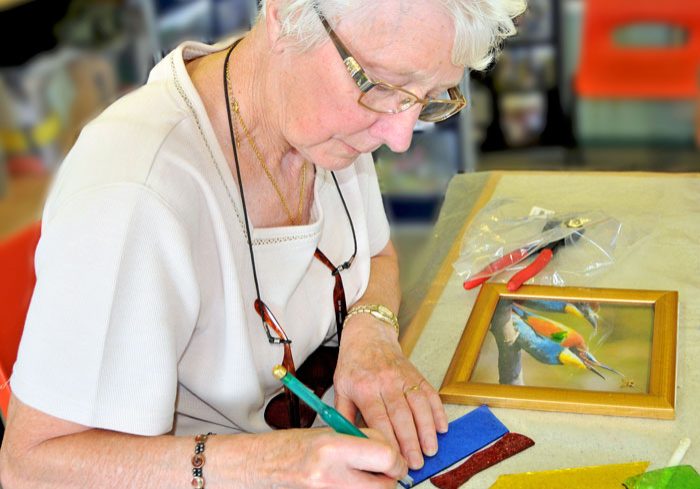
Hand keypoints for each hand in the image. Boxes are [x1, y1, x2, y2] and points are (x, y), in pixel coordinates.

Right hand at [246, 427, 405, 488]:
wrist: (264, 467)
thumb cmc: (294, 447)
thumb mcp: (330, 433)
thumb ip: (363, 441)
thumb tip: (393, 452)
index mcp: (333, 449)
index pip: (386, 457)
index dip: (396, 459)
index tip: (395, 458)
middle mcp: (331, 477)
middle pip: (385, 486)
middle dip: (389, 478)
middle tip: (381, 470)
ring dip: (375, 487)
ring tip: (359, 475)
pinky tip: (350, 482)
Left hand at [333, 314, 448, 469]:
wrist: (368, 335)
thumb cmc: (353, 364)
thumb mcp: (341, 388)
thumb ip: (344, 416)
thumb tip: (348, 441)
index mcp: (364, 387)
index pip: (379, 418)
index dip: (389, 441)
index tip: (393, 460)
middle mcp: (386, 381)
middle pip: (401, 415)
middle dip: (410, 442)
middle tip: (416, 463)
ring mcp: (403, 377)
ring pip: (419, 405)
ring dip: (427, 430)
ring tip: (431, 450)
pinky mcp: (416, 374)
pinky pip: (430, 393)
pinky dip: (438, 411)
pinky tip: (442, 428)